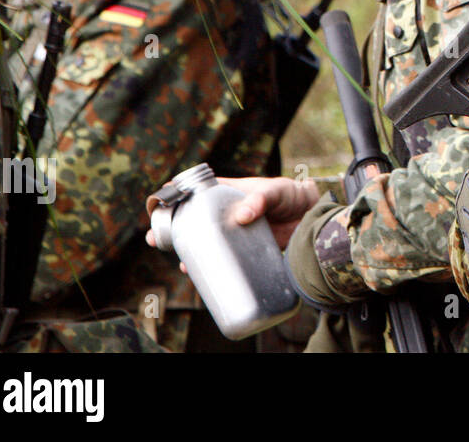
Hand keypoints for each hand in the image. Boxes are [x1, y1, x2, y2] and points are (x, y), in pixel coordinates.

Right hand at [143, 176, 318, 252]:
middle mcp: (228, 214)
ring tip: (178, 262)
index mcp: (230, 193)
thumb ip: (261, 199)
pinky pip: (223, 259)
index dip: (177, 198)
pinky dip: (209, 267)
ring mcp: (235, 234)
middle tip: (154, 237)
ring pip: (205, 242)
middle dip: (173, 228)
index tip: (159, 204)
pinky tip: (200, 276)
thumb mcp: (276, 192)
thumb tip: (242, 216)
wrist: (314, 218)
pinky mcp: (245, 251)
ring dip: (188, 251)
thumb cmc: (292, 196)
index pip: (198, 193)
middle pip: (194, 220)